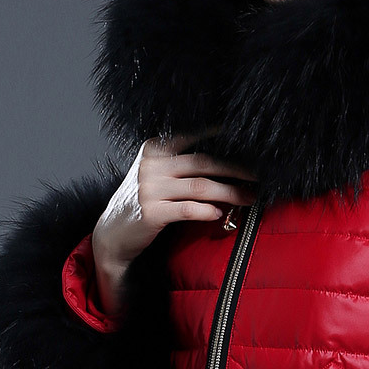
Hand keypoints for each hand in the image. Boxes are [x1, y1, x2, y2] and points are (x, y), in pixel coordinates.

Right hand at [91, 134, 256, 315]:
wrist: (111, 233)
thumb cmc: (142, 201)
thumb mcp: (154, 172)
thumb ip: (180, 162)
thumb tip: (226, 160)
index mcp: (154, 148)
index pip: (192, 136)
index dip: (220, 136)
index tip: (246, 138)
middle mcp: (151, 165)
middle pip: (203, 162)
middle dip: (235, 169)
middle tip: (257, 175)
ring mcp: (149, 188)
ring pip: (200, 186)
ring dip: (230, 192)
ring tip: (248, 198)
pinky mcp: (151, 212)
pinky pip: (187, 209)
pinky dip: (207, 211)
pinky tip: (220, 213)